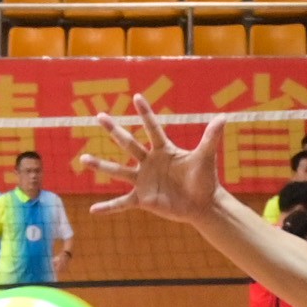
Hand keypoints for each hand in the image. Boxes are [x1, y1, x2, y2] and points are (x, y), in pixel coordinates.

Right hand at [89, 95, 223, 224]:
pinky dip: (108, 207)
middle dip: (114, 130)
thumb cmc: (204, 179)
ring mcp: (143, 180)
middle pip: (128, 144)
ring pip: (118, 171)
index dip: (146, 113)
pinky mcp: (142, 199)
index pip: (153, 129)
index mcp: (164, 150)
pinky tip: (93, 210)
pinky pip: (122, 203)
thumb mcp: (205, 157)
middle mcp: (149, 162)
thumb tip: (223, 117)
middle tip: (99, 115)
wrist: (202, 204)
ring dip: (101, 165)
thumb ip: (211, 138)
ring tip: (83, 159)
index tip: (137, 97)